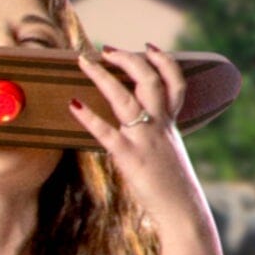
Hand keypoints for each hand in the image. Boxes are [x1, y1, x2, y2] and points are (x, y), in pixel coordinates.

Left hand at [71, 43, 202, 226]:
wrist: (182, 208)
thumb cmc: (171, 183)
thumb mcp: (168, 151)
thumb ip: (156, 135)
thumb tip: (140, 126)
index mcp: (171, 123)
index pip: (175, 82)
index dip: (164, 61)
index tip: (149, 46)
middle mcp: (160, 125)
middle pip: (150, 81)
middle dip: (129, 60)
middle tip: (106, 49)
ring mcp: (145, 139)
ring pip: (126, 99)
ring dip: (103, 77)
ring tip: (85, 61)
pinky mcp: (129, 157)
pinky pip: (106, 133)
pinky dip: (89, 117)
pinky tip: (73, 104)